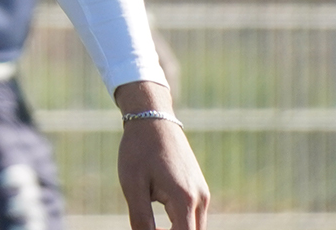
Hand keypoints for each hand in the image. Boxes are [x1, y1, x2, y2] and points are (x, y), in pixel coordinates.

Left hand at [114, 80, 209, 228]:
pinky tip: (159, 217)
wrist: (152, 118)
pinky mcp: (199, 187)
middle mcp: (200, 198)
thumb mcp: (133, 186)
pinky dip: (180, 223)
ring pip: (195, 227)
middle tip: (147, 227)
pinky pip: (194, 216)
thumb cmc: (139, 150)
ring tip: (151, 222)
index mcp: (184, 199)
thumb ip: (140, 220)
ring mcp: (202, 192)